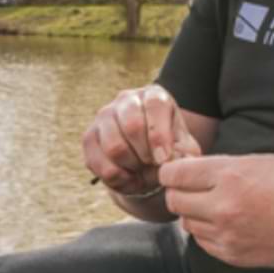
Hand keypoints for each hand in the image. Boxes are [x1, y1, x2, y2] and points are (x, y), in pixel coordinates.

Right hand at [82, 85, 201, 195]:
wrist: (146, 162)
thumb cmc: (169, 150)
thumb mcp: (184, 150)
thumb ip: (184, 154)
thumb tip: (172, 161)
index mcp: (154, 95)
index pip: (155, 106)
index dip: (159, 135)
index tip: (163, 159)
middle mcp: (126, 99)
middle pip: (132, 126)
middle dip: (145, 154)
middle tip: (152, 165)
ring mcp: (104, 116)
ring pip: (114, 147)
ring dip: (131, 167)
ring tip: (141, 171)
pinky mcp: (89, 136)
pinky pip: (97, 162)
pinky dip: (115, 177)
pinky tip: (128, 177)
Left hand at [157, 154, 273, 267]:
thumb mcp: (258, 161)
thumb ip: (220, 167)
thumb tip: (189, 171)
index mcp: (230, 176)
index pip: (175, 174)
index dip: (171, 171)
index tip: (176, 171)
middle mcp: (223, 207)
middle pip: (174, 200)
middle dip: (179, 192)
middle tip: (192, 188)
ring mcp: (227, 235)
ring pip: (187, 223)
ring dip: (194, 213)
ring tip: (216, 205)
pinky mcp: (233, 255)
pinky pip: (203, 243)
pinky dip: (208, 232)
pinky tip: (227, 222)